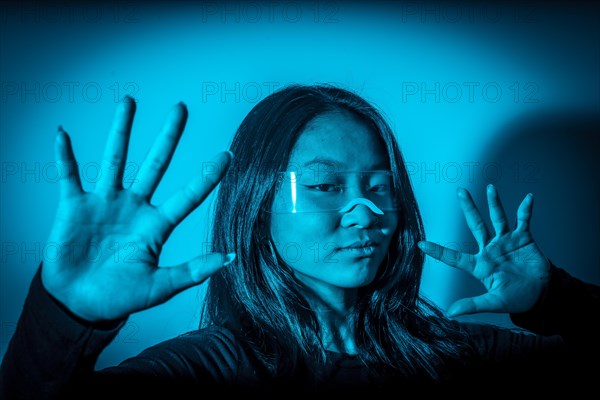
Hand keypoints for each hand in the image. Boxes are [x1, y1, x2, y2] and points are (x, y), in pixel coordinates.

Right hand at [42, 97, 233, 321]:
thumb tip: (229, 257)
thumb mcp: (160, 286)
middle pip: (155, 165)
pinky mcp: (75, 207)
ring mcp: (105, 204)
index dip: (207, 177)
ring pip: (115, 159)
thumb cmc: (120, 296)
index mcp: (157, 225)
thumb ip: (193, 271)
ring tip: (129, 102)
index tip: (228, 155)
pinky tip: (63, 135)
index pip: (188, 195)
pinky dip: (64, 157)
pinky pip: (69, 176)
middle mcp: (134, 207)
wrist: (79, 304)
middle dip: (168, 137)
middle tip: (181, 107)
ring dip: (121, 131)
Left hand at [418, 184, 550, 317]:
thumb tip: (450, 313)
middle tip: (460, 191)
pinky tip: (528, 198)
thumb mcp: (493, 303)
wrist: (541, 295)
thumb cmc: (516, 299)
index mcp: (479, 265)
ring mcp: (505, 242)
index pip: (454, 257)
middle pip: (476, 225)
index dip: (438, 251)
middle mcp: (489, 249)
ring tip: (490, 188)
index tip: (420, 244)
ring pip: (498, 218)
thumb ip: (472, 305)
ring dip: (494, 203)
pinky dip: (525, 210)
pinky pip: (523, 221)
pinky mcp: (523, 239)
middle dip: (469, 208)